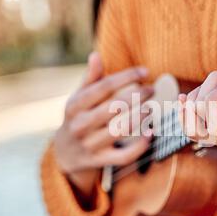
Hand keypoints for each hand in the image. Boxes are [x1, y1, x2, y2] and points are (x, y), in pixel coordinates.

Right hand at [54, 52, 152, 197]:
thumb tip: (96, 55)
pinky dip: (139, 146)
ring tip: (151, 108)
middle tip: (152, 90)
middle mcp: (80, 125)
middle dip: (137, 96)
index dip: (126, 77)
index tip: (145, 72)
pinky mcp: (100, 160)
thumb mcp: (78, 98)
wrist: (65, 154)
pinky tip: (150, 133)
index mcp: (75, 105)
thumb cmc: (78, 118)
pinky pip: (123, 156)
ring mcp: (90, 144)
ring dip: (139, 118)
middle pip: (113, 107)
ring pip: (119, 130)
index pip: (103, 87)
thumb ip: (90, 79)